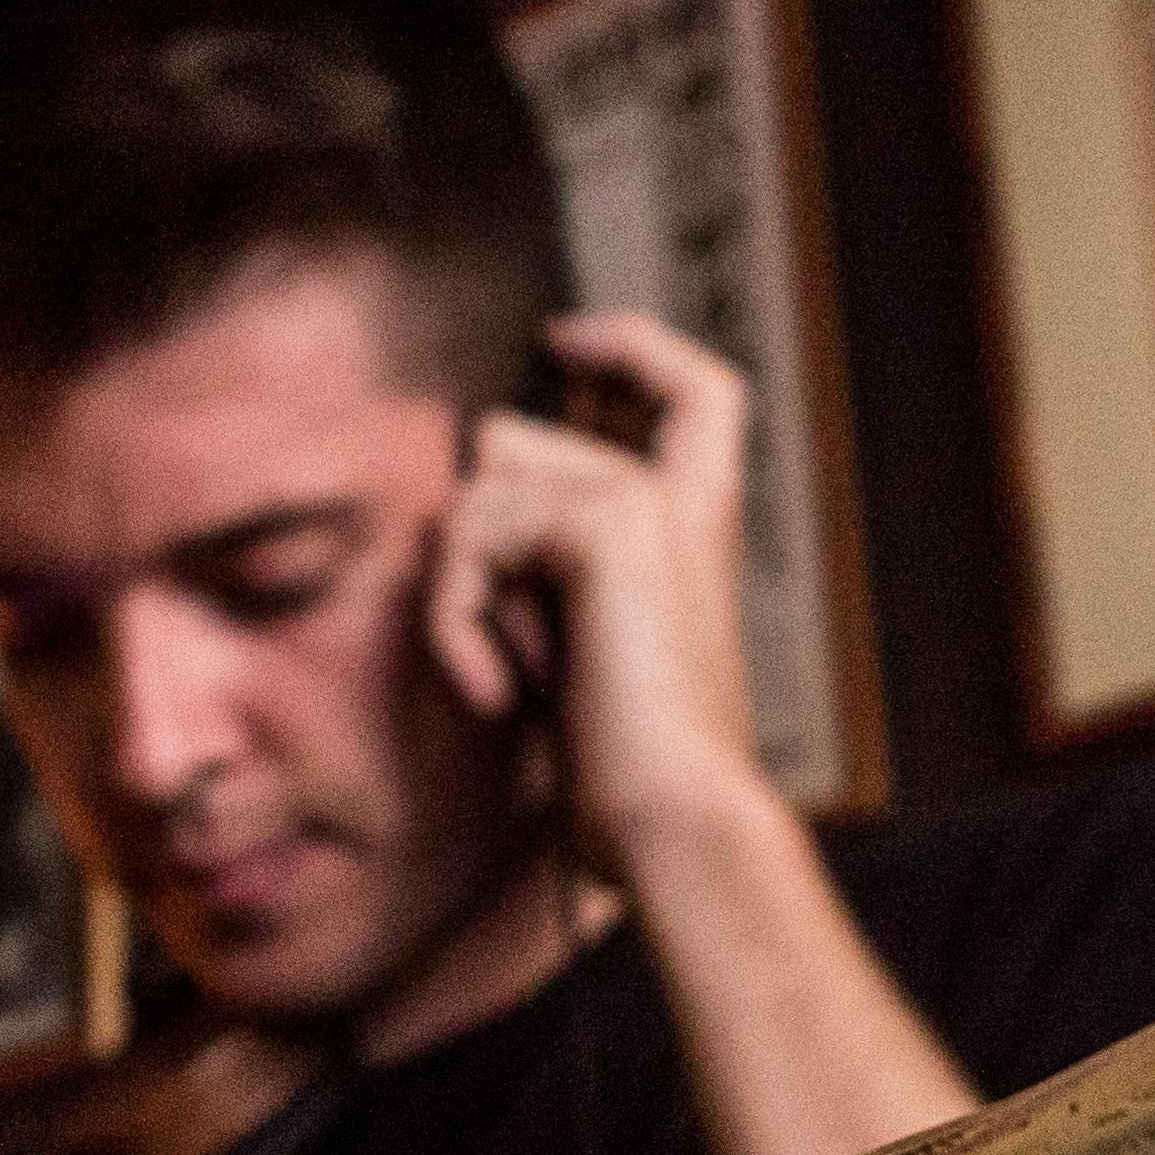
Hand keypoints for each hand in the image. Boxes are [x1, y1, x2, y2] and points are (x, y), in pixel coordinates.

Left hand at [423, 308, 768, 855]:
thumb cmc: (627, 760)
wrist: (674, 816)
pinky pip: (470, 535)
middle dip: (478, 549)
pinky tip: (497, 691)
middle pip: (512, 445)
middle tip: (520, 656)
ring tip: (512, 679)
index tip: (563, 338)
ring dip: (462, 595)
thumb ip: (546, 549)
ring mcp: (646, 501)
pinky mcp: (605, 524)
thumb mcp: (578, 640)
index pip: (690, 389)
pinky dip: (455, 619)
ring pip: (478, 490)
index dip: (629, 344)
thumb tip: (485, 439)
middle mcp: (683, 497)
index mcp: (699, 525)